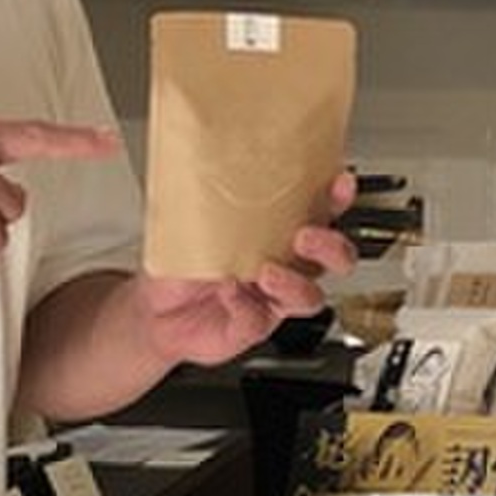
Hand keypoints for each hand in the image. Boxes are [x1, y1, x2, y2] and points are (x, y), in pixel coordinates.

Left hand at [131, 183, 358, 367]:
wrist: (156, 313)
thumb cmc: (182, 265)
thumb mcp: (195, 224)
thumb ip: (212, 204)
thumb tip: (213, 169)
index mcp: (279, 235)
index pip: (322, 214)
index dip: (338, 199)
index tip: (339, 182)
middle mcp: (286, 266)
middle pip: (336, 259)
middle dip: (330, 247)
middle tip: (305, 237)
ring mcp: (273, 299)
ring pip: (310, 297)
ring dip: (293, 284)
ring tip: (265, 273)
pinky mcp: (254, 326)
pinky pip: (259, 319)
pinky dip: (243, 305)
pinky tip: (227, 292)